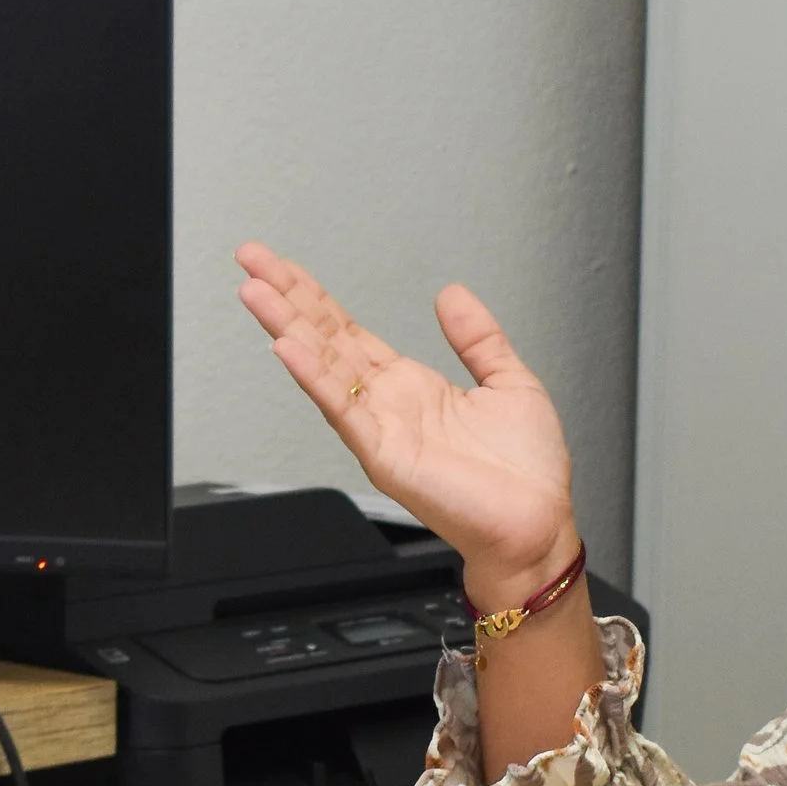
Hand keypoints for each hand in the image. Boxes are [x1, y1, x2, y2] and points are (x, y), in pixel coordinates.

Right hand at [234, 245, 577, 604]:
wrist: (536, 525)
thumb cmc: (526, 473)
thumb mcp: (508, 380)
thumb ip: (477, 336)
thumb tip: (451, 294)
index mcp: (410, 386)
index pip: (346, 331)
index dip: (312, 296)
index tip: (280, 266)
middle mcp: (387, 405)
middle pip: (323, 340)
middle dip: (285, 298)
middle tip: (250, 260)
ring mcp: (380, 429)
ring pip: (323, 368)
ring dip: (286, 327)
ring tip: (255, 292)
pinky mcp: (384, 455)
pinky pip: (343, 410)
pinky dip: (314, 378)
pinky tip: (288, 347)